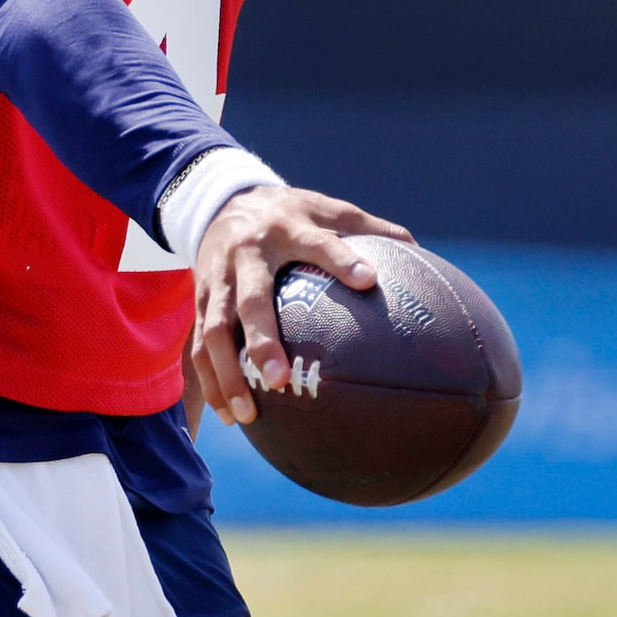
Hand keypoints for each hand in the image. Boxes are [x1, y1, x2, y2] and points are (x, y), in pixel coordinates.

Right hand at [189, 186, 410, 426]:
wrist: (220, 200)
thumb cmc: (289, 213)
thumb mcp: (326, 208)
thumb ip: (367, 227)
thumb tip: (417, 249)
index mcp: (287, 228)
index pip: (317, 244)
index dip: (341, 260)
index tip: (368, 280)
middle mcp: (247, 254)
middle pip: (250, 299)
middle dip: (261, 340)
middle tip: (280, 379)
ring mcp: (217, 279)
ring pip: (215, 330)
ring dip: (227, 373)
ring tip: (246, 415)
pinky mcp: (199, 299)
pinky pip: (199, 344)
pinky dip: (212, 381)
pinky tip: (230, 416)